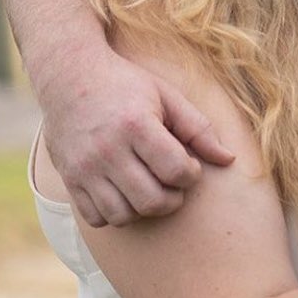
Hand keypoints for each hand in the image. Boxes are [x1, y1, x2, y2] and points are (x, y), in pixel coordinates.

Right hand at [39, 45, 233, 226]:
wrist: (70, 78)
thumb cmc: (126, 85)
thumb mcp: (167, 95)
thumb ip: (198, 128)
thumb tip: (228, 159)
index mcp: (136, 125)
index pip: (175, 170)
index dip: (192, 174)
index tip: (190, 165)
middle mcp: (108, 150)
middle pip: (151, 200)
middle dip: (174, 198)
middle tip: (176, 183)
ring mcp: (85, 168)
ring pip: (123, 215)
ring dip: (145, 209)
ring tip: (153, 187)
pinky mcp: (70, 181)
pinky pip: (96, 218)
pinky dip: (116, 214)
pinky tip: (126, 192)